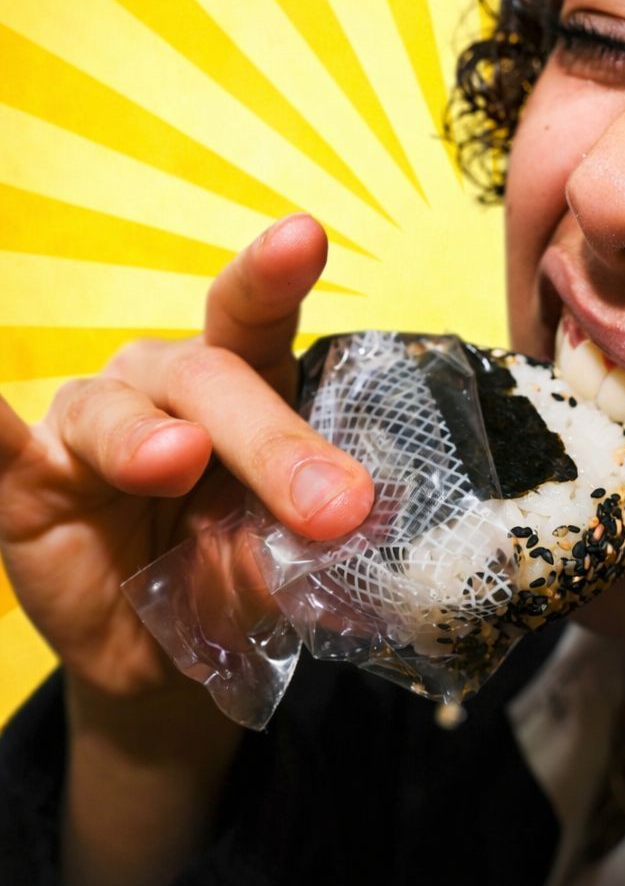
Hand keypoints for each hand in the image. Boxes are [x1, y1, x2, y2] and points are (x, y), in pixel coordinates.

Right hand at [0, 215, 373, 702]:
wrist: (151, 649)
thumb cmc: (224, 576)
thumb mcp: (271, 568)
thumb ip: (288, 545)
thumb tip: (321, 540)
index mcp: (240, 382)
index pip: (257, 317)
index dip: (276, 275)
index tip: (304, 236)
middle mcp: (162, 384)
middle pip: (208, 378)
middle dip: (272, 442)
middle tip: (333, 505)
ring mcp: (91, 425)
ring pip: (116, 412)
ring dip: (146, 440)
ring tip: (178, 461)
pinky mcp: (26, 478)